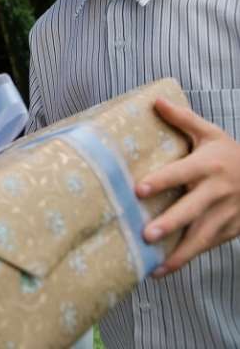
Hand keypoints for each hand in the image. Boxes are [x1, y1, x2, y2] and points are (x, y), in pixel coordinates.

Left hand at [136, 98, 239, 276]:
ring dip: (179, 252)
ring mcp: (227, 214)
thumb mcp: (210, 133)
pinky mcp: (230, 230)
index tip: (139, 189)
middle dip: (171, 223)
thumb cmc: (229, 154)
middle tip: (147, 234)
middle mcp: (218, 191)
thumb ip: (182, 118)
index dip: (161, 181)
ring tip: (155, 265)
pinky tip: (163, 269)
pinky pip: (207, 246)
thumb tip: (154, 100)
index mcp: (209, 165)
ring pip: (202, 236)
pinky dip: (187, 258)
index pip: (182, 173)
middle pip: (193, 209)